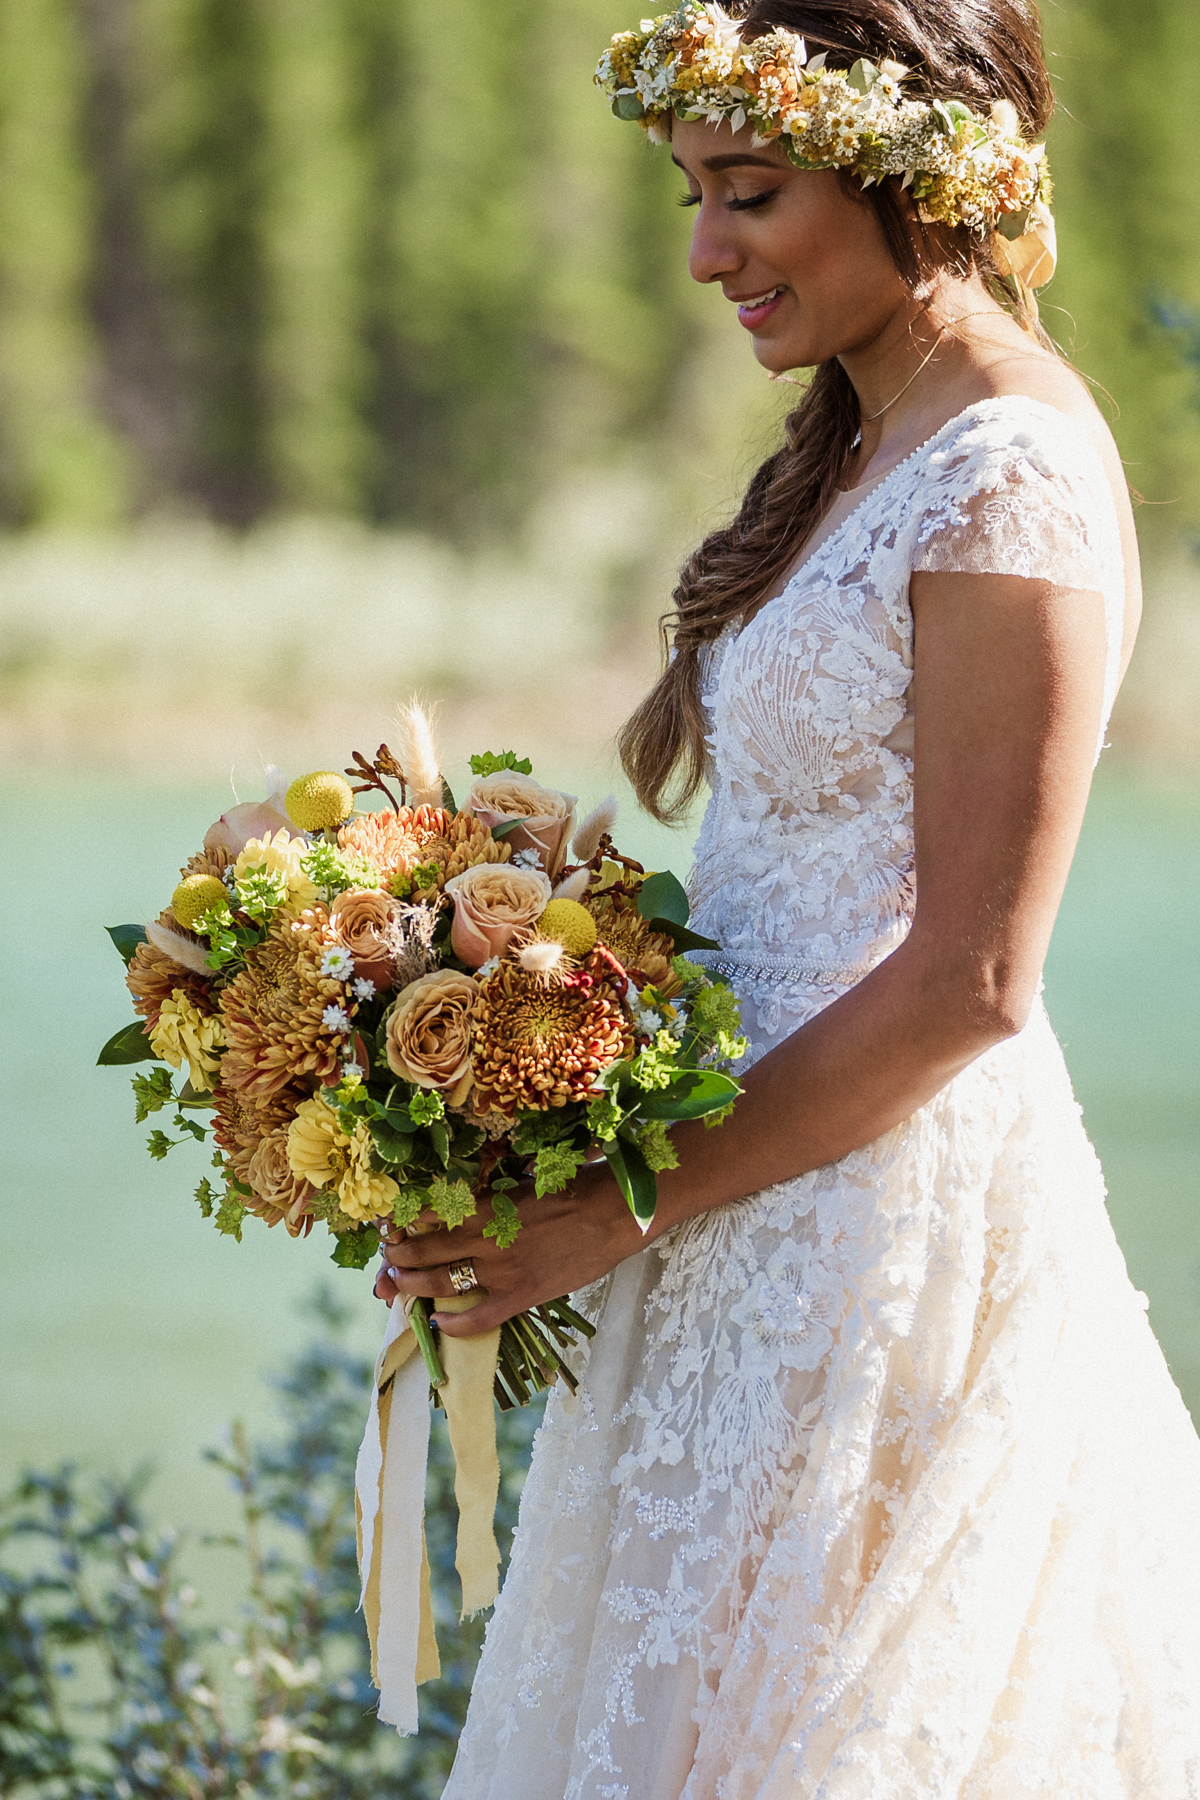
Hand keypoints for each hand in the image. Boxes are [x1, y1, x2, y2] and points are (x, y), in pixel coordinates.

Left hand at [373, 1162, 644, 1334]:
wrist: (614, 1213)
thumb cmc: (574, 1188)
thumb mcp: (523, 1185)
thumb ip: (492, 1201)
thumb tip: (466, 1208)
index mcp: (485, 1207)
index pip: (429, 1218)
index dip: (404, 1225)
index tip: (392, 1227)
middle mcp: (485, 1240)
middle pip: (426, 1253)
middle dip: (400, 1257)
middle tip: (388, 1259)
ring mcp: (502, 1271)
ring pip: (442, 1284)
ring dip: (414, 1286)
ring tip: (398, 1286)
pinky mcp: (522, 1296)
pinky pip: (479, 1318)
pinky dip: (454, 1324)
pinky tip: (439, 1323)